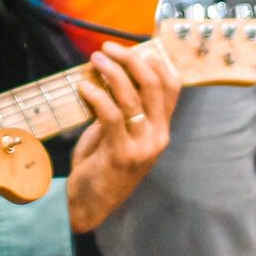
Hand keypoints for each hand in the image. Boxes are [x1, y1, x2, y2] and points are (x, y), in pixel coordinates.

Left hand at [66, 43, 181, 231]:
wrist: (90, 207)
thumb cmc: (101, 167)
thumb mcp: (118, 135)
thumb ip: (122, 110)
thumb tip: (110, 73)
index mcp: (161, 130)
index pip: (172, 87)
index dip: (156, 62)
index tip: (134, 48)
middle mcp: (157, 137)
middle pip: (153, 85)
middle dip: (131, 60)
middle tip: (108, 48)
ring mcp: (141, 147)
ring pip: (132, 97)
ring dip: (112, 72)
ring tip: (95, 59)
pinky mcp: (121, 154)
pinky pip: (111, 115)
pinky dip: (96, 96)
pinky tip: (84, 87)